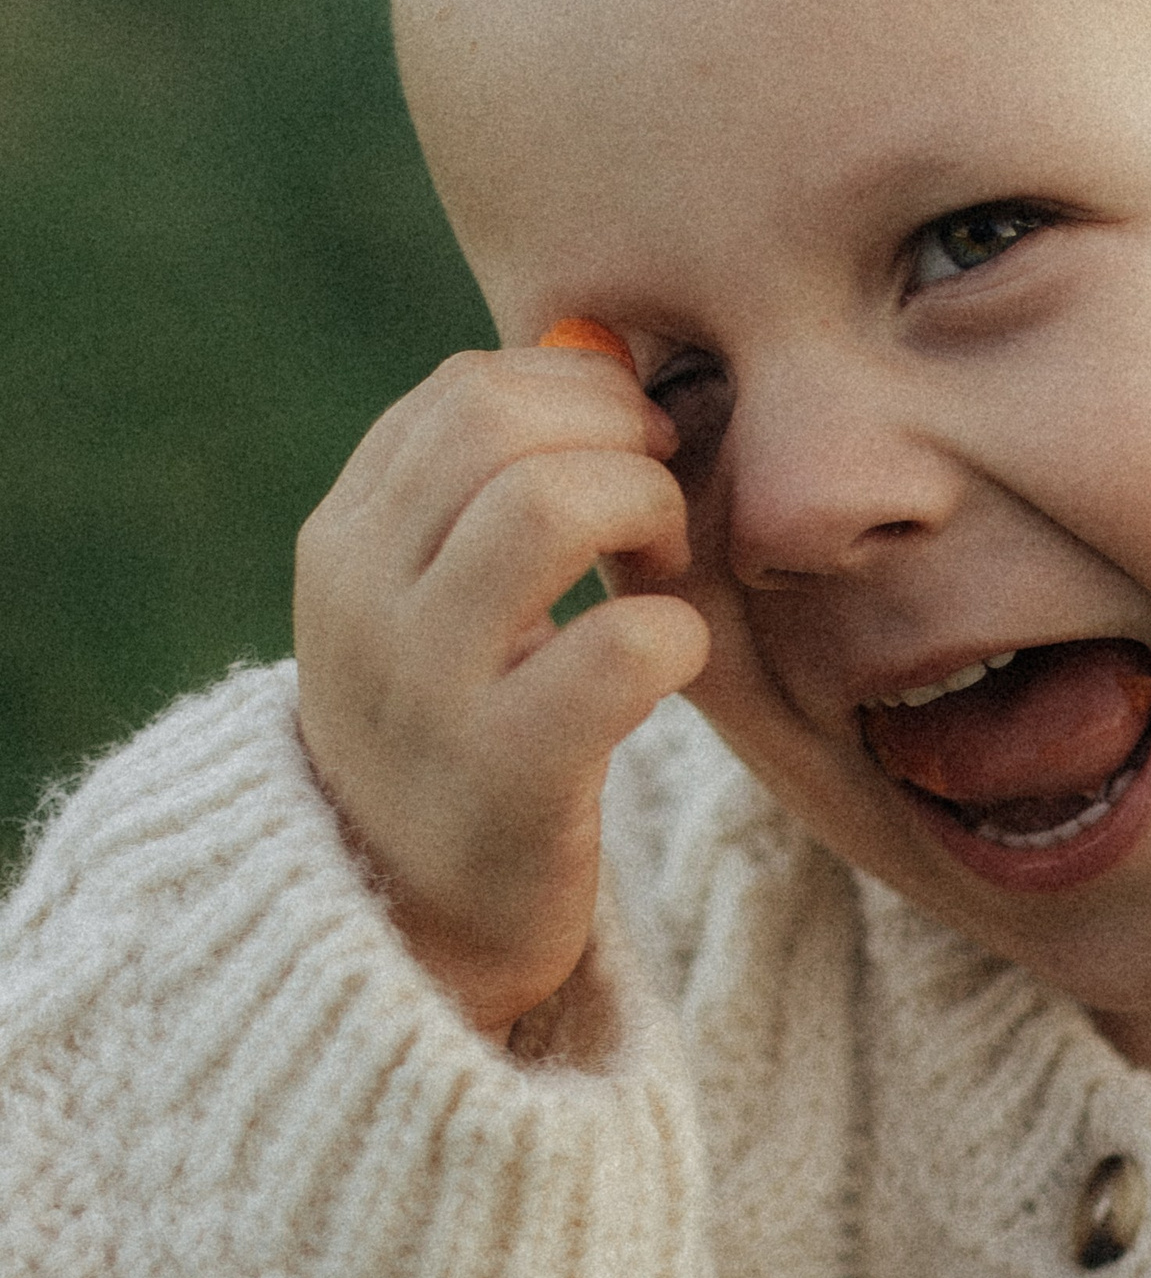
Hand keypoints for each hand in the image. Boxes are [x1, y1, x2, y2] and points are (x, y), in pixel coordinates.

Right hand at [294, 342, 705, 1038]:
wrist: (413, 932)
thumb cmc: (461, 740)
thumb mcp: (437, 604)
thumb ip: (497, 486)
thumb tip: (596, 345)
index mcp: (346, 542)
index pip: (465, 391)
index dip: (580, 399)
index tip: (629, 460)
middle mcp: (364, 600)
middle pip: (506, 425)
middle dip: (619, 446)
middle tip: (659, 523)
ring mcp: (427, 687)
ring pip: (550, 505)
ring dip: (648, 518)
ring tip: (663, 580)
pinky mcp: (507, 772)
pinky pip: (620, 649)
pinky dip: (676, 636)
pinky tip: (671, 664)